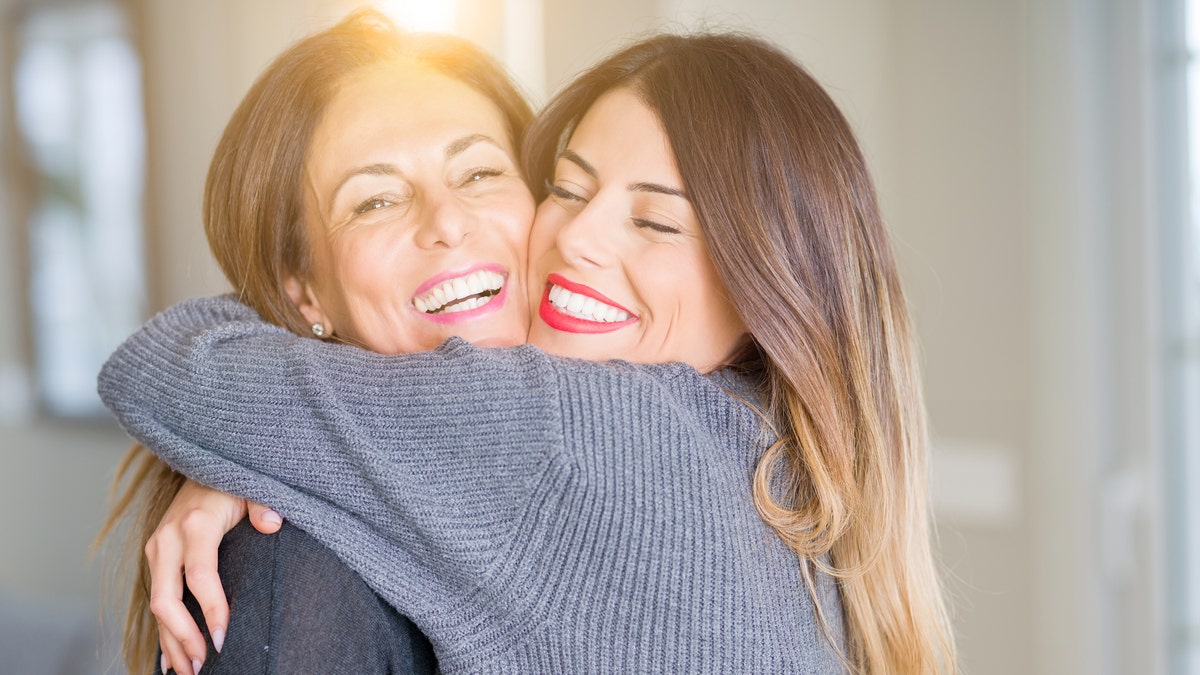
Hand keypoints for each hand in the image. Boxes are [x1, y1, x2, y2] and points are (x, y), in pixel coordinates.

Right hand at [147, 479, 282, 673]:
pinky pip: (156, 600)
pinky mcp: (156, 559)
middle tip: (205, 665)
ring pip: (157, 605)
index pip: (200, 576)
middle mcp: (168, 539)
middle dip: (185, 637)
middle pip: (167, 599)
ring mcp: (157, 550)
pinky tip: (173, 656)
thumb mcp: (252, 485)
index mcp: (195, 524)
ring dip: (171, 642)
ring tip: (189, 672)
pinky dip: (164, 631)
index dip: (211, 609)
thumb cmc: (232, 481)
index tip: (225, 638)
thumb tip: (273, 524)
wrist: (200, 467)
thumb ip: (263, 503)